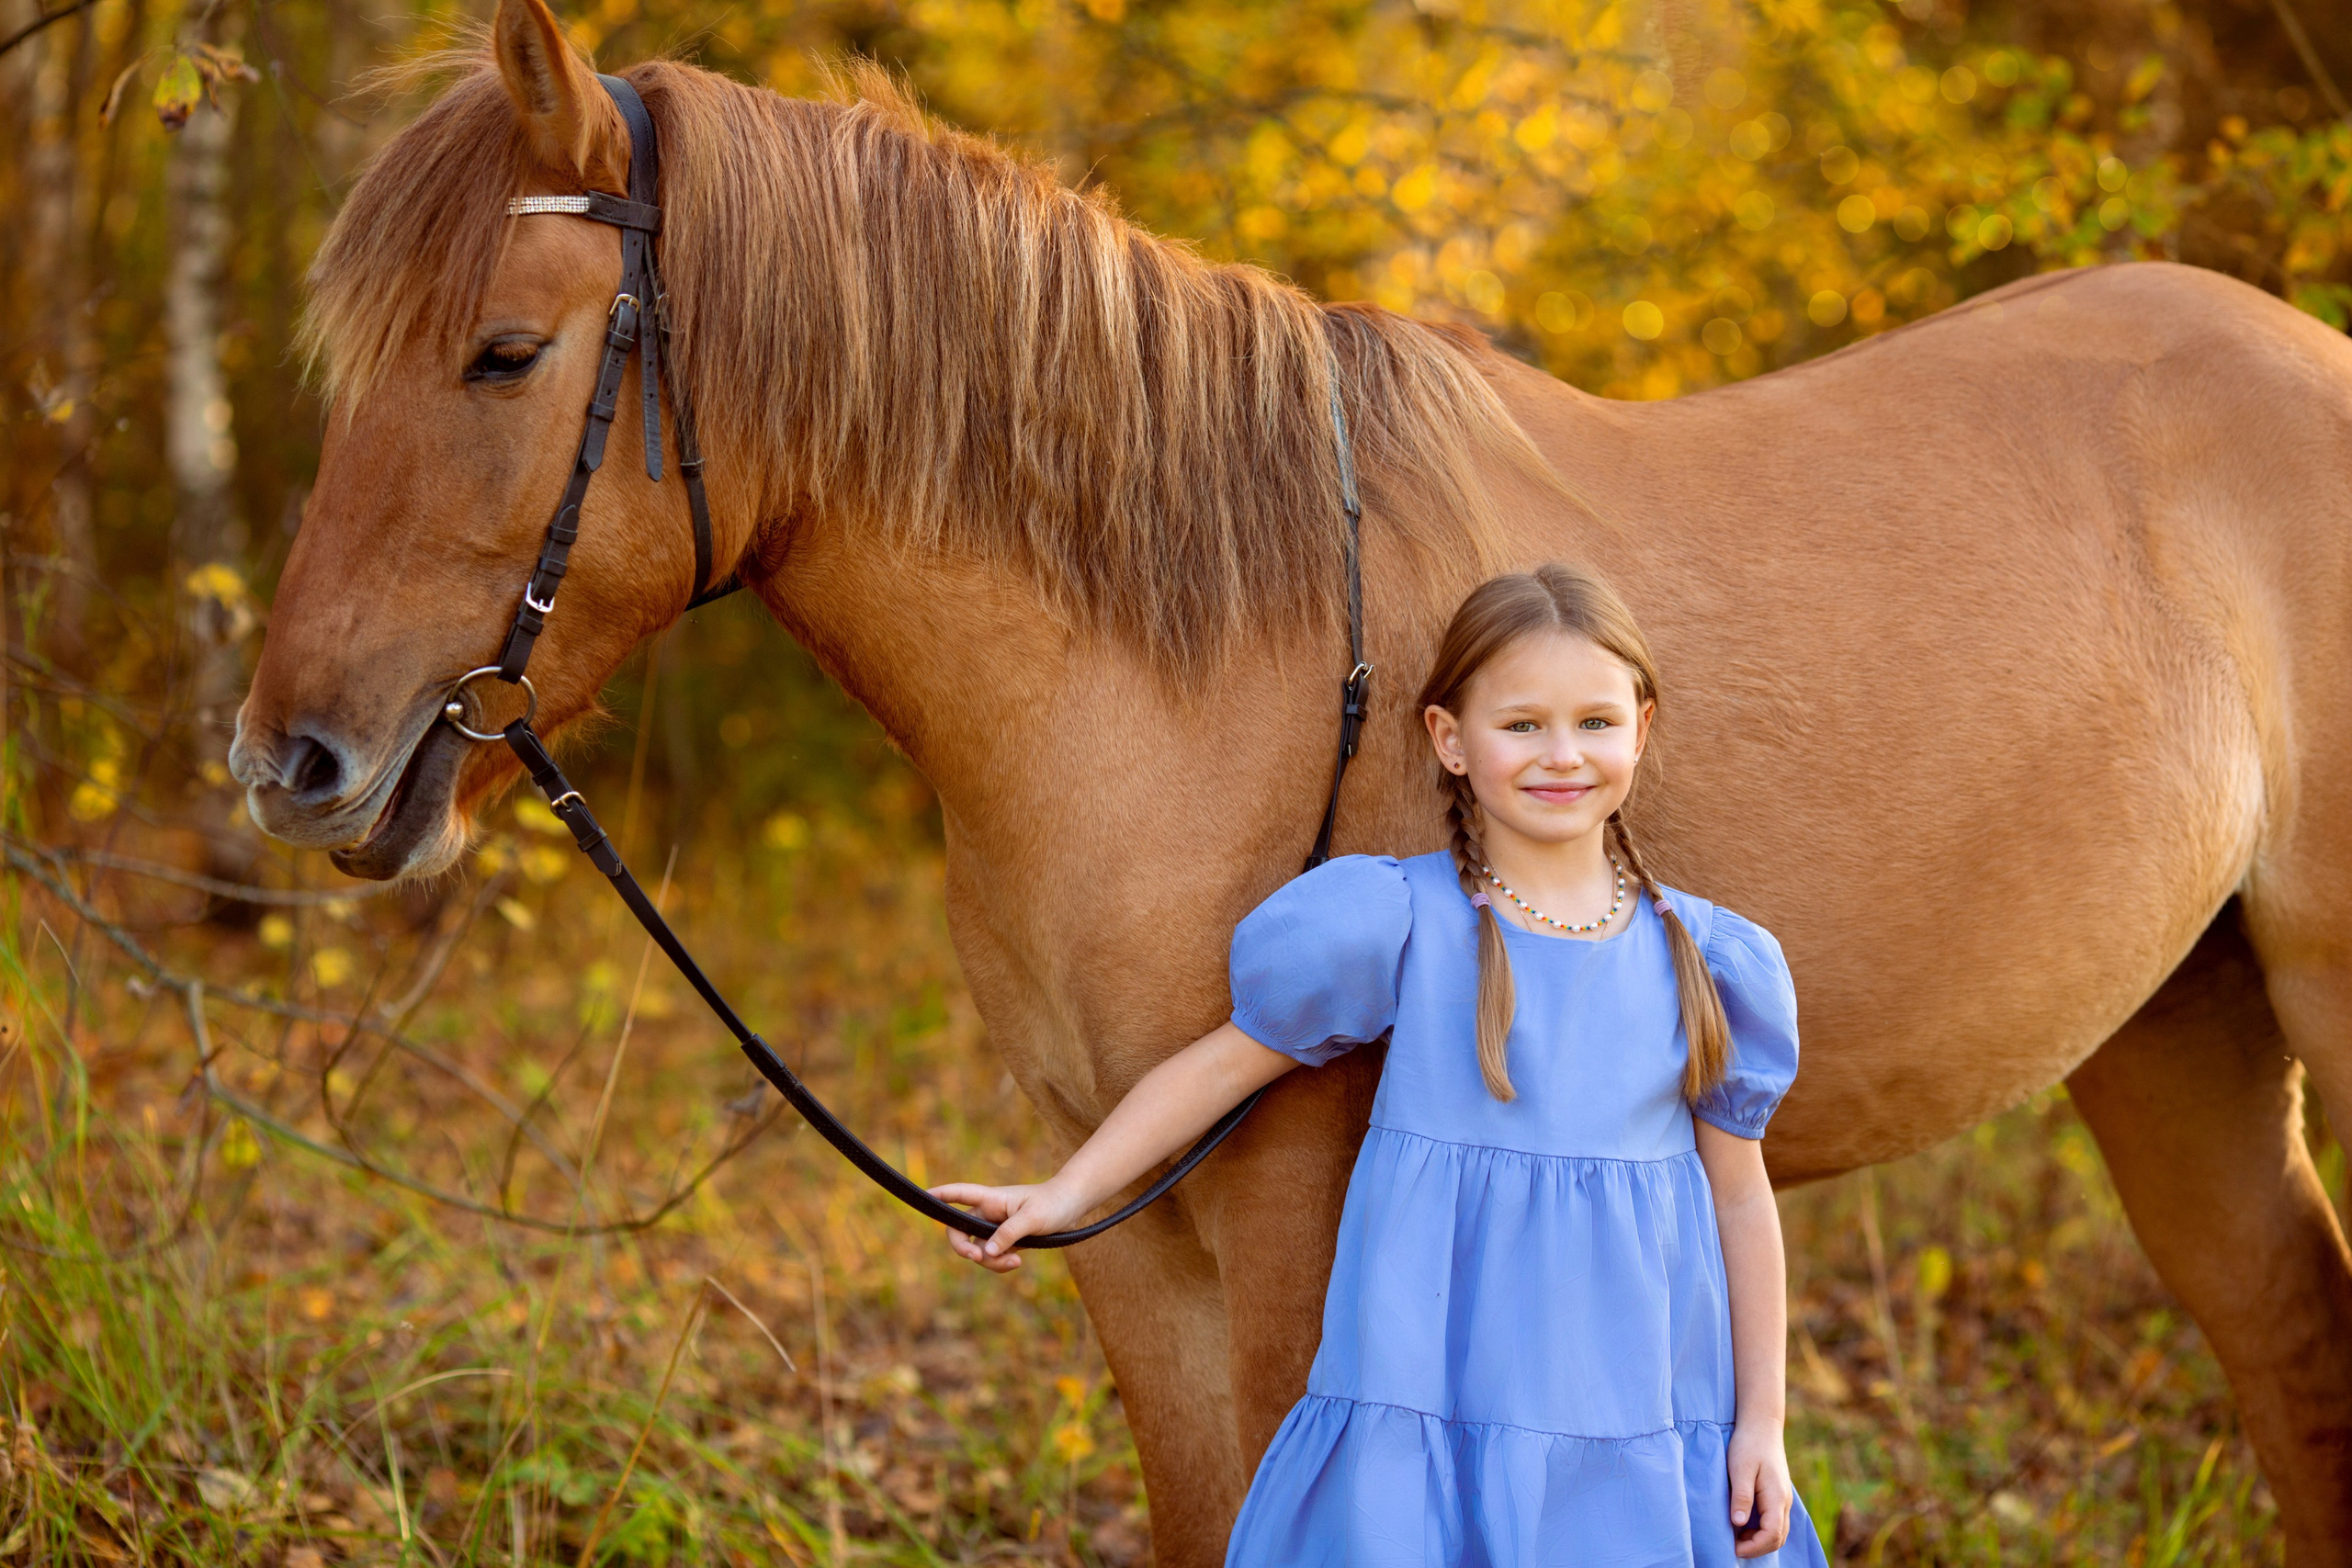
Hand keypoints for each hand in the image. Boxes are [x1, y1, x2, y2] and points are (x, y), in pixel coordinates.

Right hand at [926, 1180, 1089, 1273]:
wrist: (1072, 1206)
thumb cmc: (1053, 1204)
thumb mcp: (1032, 1218)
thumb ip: (1008, 1234)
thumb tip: (985, 1252)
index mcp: (992, 1199)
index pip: (960, 1194)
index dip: (941, 1195)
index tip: (924, 1195)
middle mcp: (988, 1213)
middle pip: (959, 1231)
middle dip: (964, 1248)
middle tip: (977, 1258)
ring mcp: (996, 1228)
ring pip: (978, 1250)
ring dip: (990, 1262)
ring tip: (1015, 1264)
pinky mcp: (1006, 1241)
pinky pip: (992, 1257)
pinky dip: (1000, 1265)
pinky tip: (1017, 1264)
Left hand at [1727, 1420, 1793, 1557]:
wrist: (1762, 1425)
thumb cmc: (1749, 1444)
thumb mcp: (1740, 1468)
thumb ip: (1741, 1496)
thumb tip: (1738, 1523)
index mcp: (1776, 1497)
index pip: (1772, 1534)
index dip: (1754, 1547)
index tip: (1734, 1549)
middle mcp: (1783, 1502)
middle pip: (1778, 1538)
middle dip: (1757, 1548)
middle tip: (1732, 1546)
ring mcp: (1782, 1499)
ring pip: (1778, 1532)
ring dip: (1759, 1540)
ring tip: (1736, 1537)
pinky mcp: (1776, 1495)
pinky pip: (1774, 1522)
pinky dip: (1760, 1531)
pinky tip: (1742, 1525)